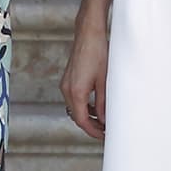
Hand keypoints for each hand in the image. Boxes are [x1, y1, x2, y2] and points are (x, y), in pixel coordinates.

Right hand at [62, 21, 107, 140]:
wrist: (88, 35)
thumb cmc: (98, 54)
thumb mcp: (104, 81)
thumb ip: (103, 103)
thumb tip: (104, 120)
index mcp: (76, 92)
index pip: (82, 120)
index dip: (93, 131)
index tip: (104, 136)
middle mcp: (67, 89)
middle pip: (76, 116)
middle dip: (90, 126)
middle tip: (106, 131)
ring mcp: (65, 84)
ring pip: (74, 108)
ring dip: (87, 116)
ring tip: (103, 120)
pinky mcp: (67, 79)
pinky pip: (73, 98)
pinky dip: (83, 105)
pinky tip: (96, 106)